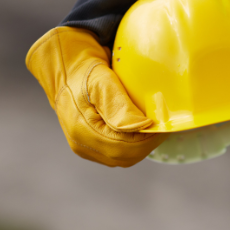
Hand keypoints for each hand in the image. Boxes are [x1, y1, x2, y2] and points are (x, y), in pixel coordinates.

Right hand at [26, 27, 164, 166]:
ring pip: (122, 158)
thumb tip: (143, 126)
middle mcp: (81, 144)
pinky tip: (141, 131)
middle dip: (147, 144)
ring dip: (141, 146)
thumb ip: (120, 106)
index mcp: (82, 130)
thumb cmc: (85, 71)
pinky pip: (117, 154)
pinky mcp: (90, 147)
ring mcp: (85, 148)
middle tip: (162, 127)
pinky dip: (132, 146)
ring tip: (154, 129)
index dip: (146, 140)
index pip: (123, 147)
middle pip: (124, 157)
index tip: (162, 126)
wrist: (67, 72)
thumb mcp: (102, 81)